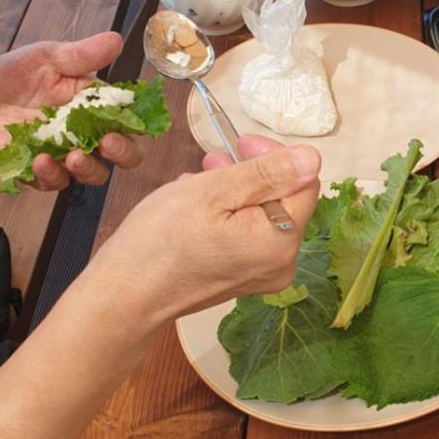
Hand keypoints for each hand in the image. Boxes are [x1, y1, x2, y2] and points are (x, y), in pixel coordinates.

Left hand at [0, 31, 144, 189]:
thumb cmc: (16, 77)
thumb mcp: (46, 58)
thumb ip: (80, 55)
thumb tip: (116, 40)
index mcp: (98, 106)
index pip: (131, 119)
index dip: (139, 124)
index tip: (136, 123)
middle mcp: (89, 135)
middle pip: (124, 154)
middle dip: (123, 153)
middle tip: (108, 143)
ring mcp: (66, 157)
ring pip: (93, 174)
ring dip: (87, 168)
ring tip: (71, 156)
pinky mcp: (40, 173)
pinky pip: (54, 182)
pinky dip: (49, 175)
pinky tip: (39, 160)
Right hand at [91, 135, 320, 325]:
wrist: (126, 295)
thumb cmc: (162, 239)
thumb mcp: (215, 191)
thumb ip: (267, 173)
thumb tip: (313, 158)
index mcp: (281, 242)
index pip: (304, 183)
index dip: (276, 157)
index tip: (240, 144)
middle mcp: (281, 264)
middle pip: (283, 201)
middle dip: (251, 174)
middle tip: (212, 161)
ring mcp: (262, 276)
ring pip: (262, 215)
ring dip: (235, 191)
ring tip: (198, 183)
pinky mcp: (242, 280)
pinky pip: (247, 235)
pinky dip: (228, 215)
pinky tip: (198, 210)